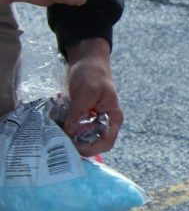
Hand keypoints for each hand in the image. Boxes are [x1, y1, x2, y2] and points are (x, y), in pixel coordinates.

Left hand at [64, 38, 122, 155]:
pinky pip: (73, 127)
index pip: (106, 142)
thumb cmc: (93, 74)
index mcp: (112, 118)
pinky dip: (64, 127)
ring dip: (68, 136)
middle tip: (59, 143)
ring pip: (81, 136)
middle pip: (92, 142)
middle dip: (77, 144)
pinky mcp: (81, 115)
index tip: (75, 147)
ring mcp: (92, 119)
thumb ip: (78, 112)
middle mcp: (103, 122)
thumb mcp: (86, 92)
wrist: (87, 61)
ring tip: (54, 133)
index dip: (92, 149)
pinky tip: (54, 124)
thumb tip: (69, 132)